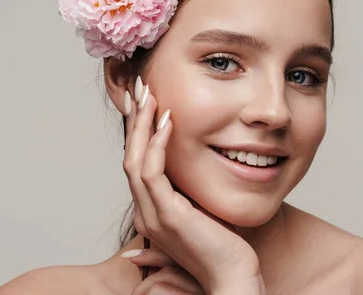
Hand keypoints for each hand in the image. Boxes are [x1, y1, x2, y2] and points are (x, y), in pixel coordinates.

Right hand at [122, 80, 264, 293]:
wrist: (231, 278)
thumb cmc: (221, 248)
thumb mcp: (200, 214)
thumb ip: (187, 197)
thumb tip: (185, 182)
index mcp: (151, 210)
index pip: (137, 162)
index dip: (139, 131)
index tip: (146, 102)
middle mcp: (146, 211)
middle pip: (130, 156)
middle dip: (135, 120)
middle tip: (139, 88)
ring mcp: (153, 215)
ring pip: (136, 160)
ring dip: (142, 125)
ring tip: (149, 95)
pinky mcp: (168, 216)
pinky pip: (153, 173)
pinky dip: (157, 144)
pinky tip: (168, 121)